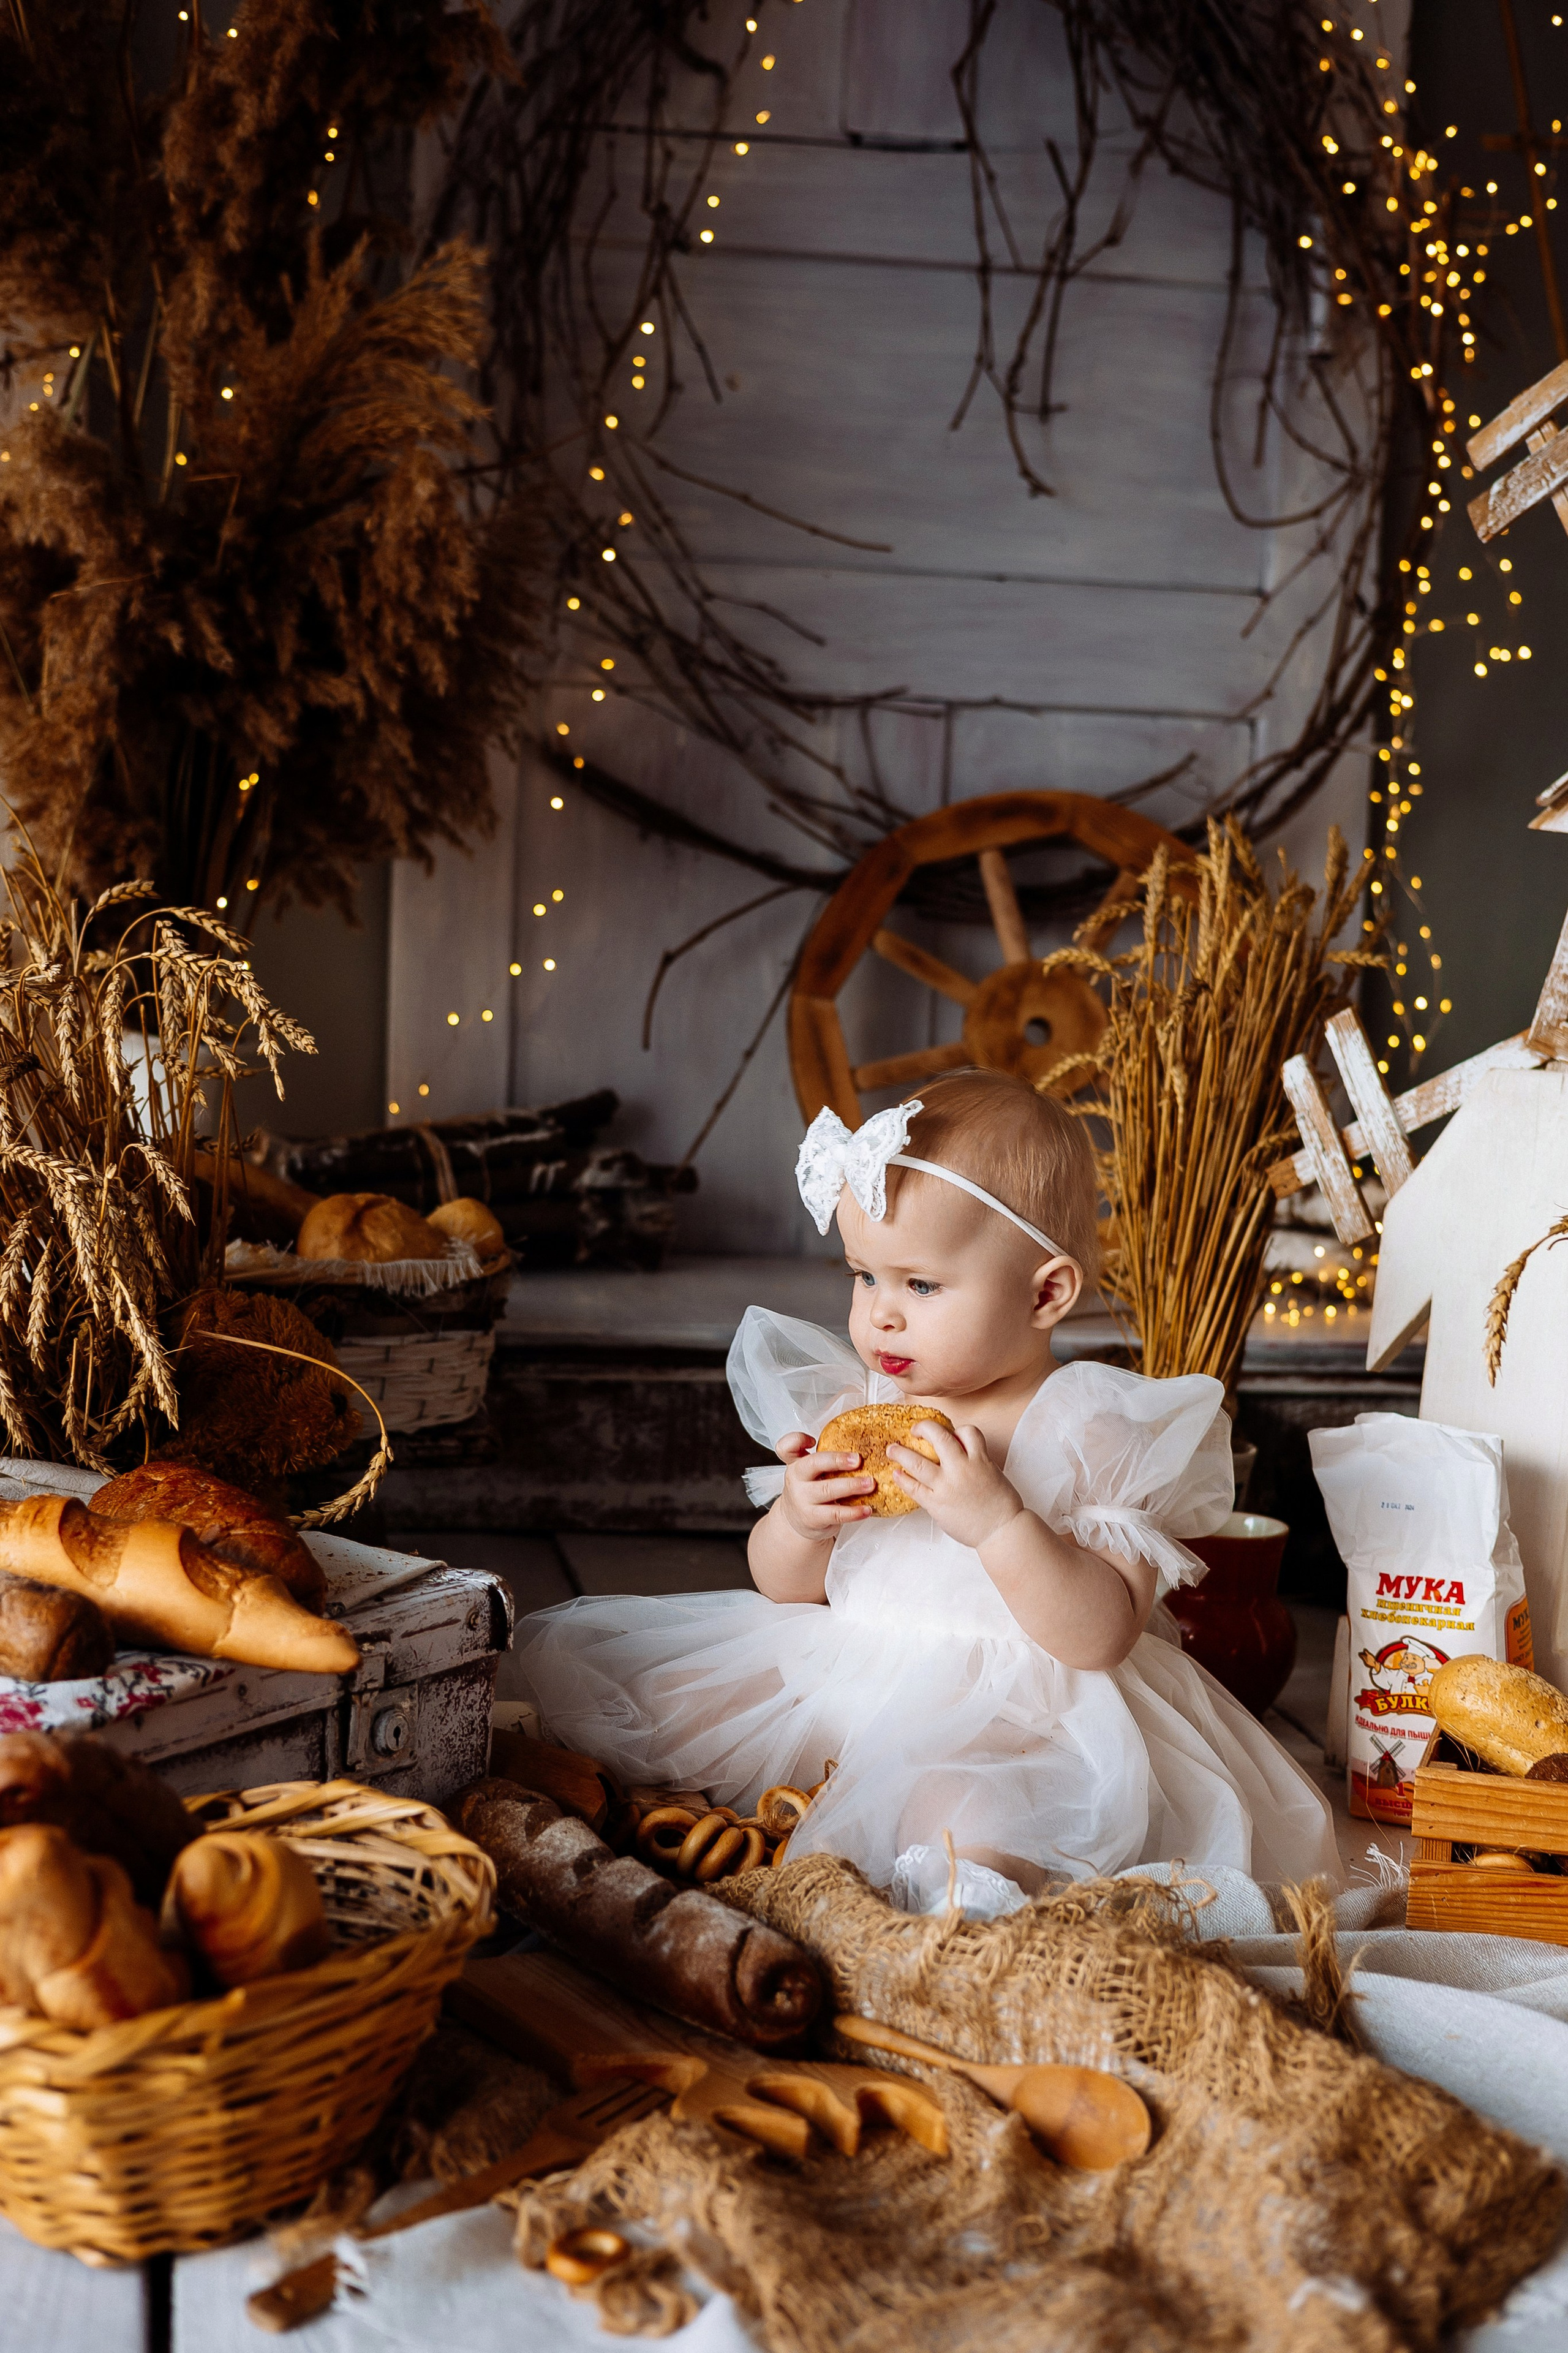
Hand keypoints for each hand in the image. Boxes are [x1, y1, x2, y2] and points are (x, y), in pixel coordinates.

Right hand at [776, 1430, 875, 1544]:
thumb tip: (831, 1439)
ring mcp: (804, 1501)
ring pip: (827, 1491)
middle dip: (837, 1460)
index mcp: (795, 1465)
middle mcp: (796, 1481)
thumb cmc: (807, 1490)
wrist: (796, 1522)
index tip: (813, 1440)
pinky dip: (853, 1512)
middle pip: (813, 1465)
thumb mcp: (804, 1470)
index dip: (797, 1440)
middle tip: (858, 1459)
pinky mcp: (814, 1519)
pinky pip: (836, 1514)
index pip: (787, 1448)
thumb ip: (812, 1452)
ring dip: (851, 1486)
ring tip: (870, 1483)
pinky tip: (867, 1509)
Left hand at [888, 1421, 1023, 1549]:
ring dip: (901, 1454)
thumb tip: (959, 1455)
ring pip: (917, 1462)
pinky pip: (914, 1488)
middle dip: (923, 1428)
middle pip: (938, 1437)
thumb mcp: (994, 1473)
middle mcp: (962, 1469)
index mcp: (980, 1460)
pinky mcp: (936, 1504)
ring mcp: (947, 1486)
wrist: (1001, 1531)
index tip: (948, 1432)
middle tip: (914, 1429)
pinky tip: (897, 1475)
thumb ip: (976, 1461)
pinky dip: (903, 1479)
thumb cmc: (1002, 1506)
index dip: (957, 1430)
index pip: (967, 1432)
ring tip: (892, 1450)